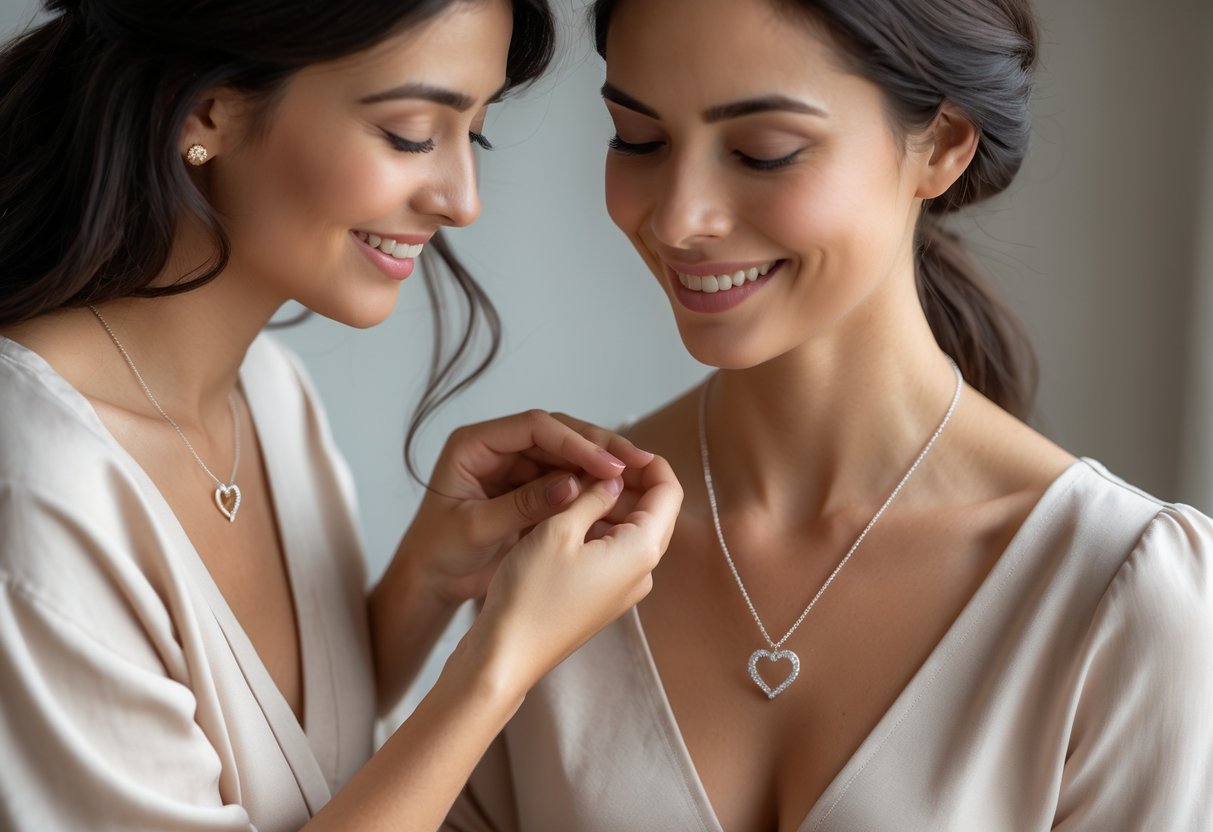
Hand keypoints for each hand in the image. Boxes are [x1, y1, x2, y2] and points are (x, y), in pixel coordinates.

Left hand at [399, 410, 655, 605]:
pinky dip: (595, 487)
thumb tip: (571, 485)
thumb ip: (522, 505)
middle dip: (598, 446)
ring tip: (639, 475)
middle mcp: (499, 447)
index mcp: (475, 444)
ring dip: (602, 465)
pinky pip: (570, 479)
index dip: (574, 441)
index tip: (606, 464)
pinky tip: (622, 495)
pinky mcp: (533, 488)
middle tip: (637, 461)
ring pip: (570, 454)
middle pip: (558, 433)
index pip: (534, 427)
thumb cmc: (439, 553)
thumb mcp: (476, 529)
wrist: (432, 582)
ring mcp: (518, 466)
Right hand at [470, 453, 682, 690]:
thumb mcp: (558, 529)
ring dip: (609, 501)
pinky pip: (613, 550)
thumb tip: (610, 478)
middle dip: (626, 479)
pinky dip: (597, 526)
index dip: (648, 461)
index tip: (618, 444)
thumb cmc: (530, 595)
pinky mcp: (604, 597)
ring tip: (573, 480)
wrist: (507, 656)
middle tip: (588, 456)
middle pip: (652, 509)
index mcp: (641, 550)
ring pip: (630, 529)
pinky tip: (567, 513)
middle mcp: (643, 571)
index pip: (668, 490)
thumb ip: (591, 496)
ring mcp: (624, 587)